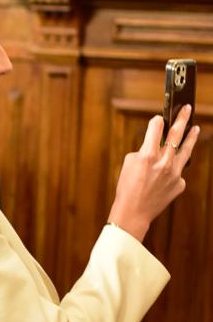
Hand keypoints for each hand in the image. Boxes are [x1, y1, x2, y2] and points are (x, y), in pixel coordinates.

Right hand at [108, 107, 199, 241]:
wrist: (134, 212)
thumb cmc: (127, 188)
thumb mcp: (129, 164)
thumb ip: (144, 152)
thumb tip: (155, 147)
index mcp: (148, 155)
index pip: (156, 129)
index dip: (157, 122)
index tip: (159, 118)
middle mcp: (164, 162)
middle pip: (176, 134)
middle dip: (182, 119)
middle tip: (187, 109)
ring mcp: (174, 173)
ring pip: (185, 151)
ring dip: (191, 138)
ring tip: (195, 128)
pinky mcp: (179, 184)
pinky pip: (177, 173)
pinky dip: (171, 172)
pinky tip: (164, 177)